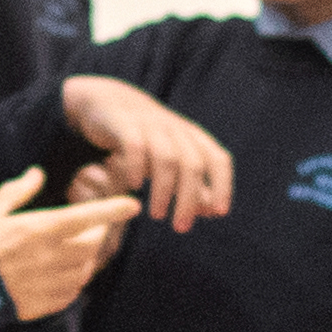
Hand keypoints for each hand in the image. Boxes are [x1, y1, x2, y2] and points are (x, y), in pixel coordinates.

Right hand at [0, 165, 130, 323]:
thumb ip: (16, 193)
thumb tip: (37, 174)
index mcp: (36, 229)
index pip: (86, 217)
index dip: (112, 209)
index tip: (132, 205)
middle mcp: (47, 258)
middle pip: (92, 245)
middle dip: (99, 233)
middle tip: (95, 225)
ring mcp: (45, 284)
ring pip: (84, 269)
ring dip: (86, 258)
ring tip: (76, 249)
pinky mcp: (39, 305)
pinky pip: (70, 293)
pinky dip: (73, 281)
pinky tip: (62, 274)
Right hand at [57, 75, 234, 224]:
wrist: (109, 104)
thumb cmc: (146, 139)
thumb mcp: (173, 160)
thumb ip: (193, 185)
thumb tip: (213, 211)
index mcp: (193, 137)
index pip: (218, 160)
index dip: (222, 185)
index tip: (220, 213)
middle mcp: (176, 130)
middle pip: (192, 165)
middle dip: (189, 199)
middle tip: (181, 227)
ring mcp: (151, 125)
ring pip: (166, 158)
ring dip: (164, 190)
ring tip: (158, 215)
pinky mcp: (124, 124)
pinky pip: (135, 146)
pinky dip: (137, 167)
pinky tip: (134, 186)